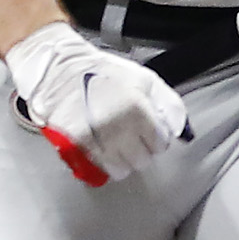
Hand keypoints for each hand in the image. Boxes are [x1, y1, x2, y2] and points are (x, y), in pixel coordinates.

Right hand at [6, 23, 187, 186]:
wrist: (60, 69)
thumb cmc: (103, 73)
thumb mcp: (144, 79)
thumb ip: (167, 104)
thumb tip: (178, 130)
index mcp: (138, 109)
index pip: (160, 144)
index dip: (156, 139)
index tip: (149, 133)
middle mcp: (118, 126)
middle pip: (142, 160)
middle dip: (140, 150)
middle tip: (131, 137)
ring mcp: (96, 138)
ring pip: (122, 169)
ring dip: (122, 159)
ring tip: (115, 142)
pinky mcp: (76, 146)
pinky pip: (99, 168)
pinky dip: (103, 162)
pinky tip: (101, 147)